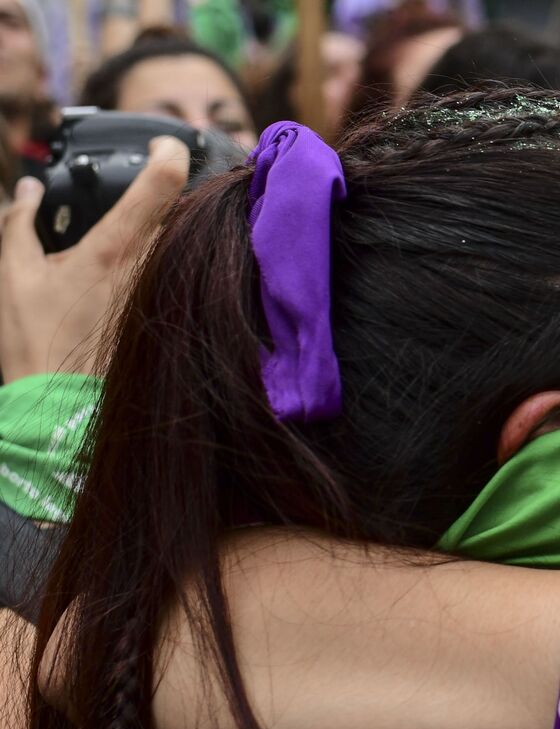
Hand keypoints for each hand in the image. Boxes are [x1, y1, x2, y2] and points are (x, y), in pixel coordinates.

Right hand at [0, 136, 188, 383]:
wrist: (64, 404)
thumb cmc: (38, 343)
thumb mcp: (14, 276)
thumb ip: (20, 225)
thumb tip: (29, 190)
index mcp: (115, 246)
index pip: (163, 180)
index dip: (170, 150)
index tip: (163, 142)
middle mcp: (152, 262)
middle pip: (185, 205)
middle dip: (173, 189)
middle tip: (154, 180)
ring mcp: (169, 287)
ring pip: (190, 237)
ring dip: (178, 223)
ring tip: (153, 222)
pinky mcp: (175, 309)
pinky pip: (188, 268)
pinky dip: (179, 254)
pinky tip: (161, 259)